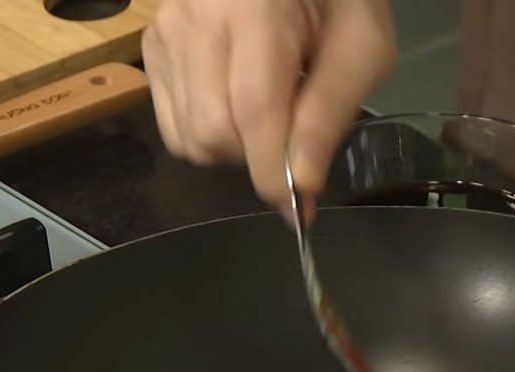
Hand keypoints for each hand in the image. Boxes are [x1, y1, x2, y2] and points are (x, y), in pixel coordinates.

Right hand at [142, 0, 396, 212]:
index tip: (298, 209)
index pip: (254, 112)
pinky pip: (174, 130)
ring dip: (233, 149)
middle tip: (289, 131)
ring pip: (191, 139)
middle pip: (214, 133)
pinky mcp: (153, 47)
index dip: (275, 173)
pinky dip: (208, 137)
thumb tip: (303, 189)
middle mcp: (195, 14)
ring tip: (263, 109)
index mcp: (254, 5)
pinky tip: (234, 106)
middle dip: (257, 157)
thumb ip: (329, 117)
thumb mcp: (361, 49)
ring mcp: (166, 30)